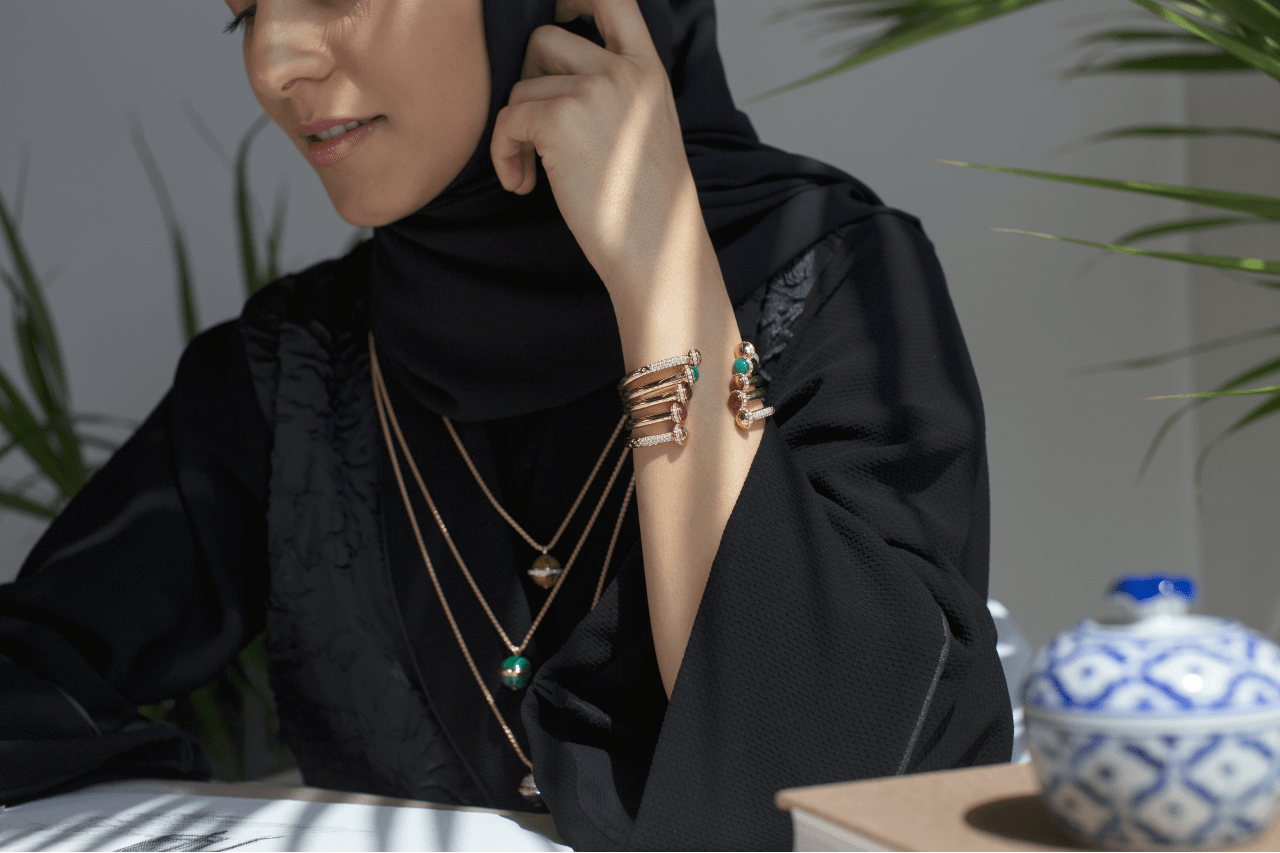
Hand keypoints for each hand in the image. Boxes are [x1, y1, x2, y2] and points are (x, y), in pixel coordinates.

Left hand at [491, 0, 707, 310]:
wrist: (656, 250)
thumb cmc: (648, 206)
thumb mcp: (646, 130)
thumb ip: (615, 92)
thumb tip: (550, 76)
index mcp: (649, 71)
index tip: (556, 9)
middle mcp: (623, 71)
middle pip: (545, 38)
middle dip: (526, 79)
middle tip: (532, 127)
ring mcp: (593, 91)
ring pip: (521, 87)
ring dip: (515, 130)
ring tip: (531, 172)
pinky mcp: (561, 120)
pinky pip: (508, 120)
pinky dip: (504, 153)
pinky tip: (522, 185)